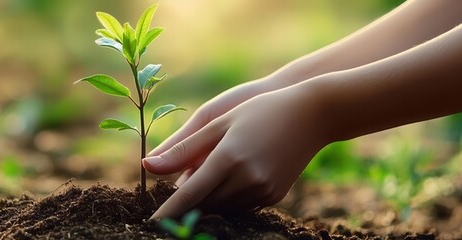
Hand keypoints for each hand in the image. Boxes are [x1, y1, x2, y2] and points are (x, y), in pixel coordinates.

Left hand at [142, 84, 328, 218]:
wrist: (313, 115)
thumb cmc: (259, 110)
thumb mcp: (218, 122)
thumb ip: (183, 148)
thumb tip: (147, 166)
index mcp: (228, 157)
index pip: (189, 194)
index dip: (168, 211)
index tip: (150, 224)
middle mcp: (247, 178)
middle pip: (204, 203)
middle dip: (189, 199)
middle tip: (183, 181)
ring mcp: (263, 190)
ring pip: (222, 207)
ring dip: (209, 198)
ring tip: (211, 171)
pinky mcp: (274, 196)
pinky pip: (241, 205)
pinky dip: (229, 197)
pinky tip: (232, 176)